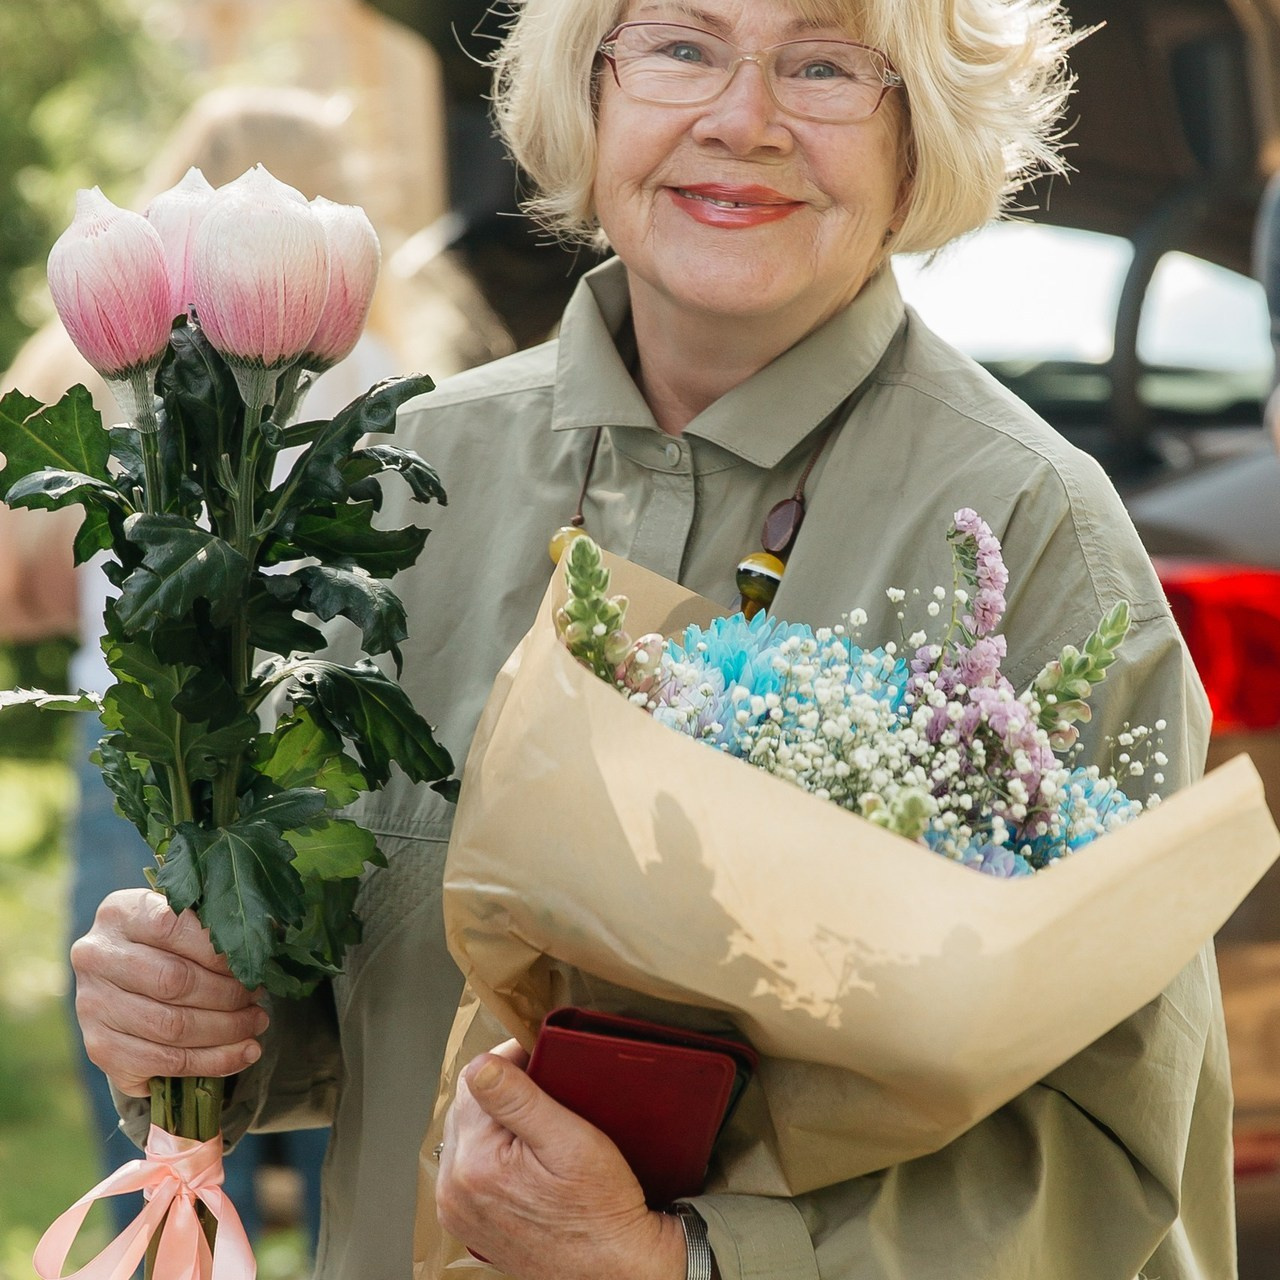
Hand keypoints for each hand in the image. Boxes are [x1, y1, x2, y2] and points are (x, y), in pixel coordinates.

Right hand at [71, 888, 268, 1095]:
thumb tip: (263, 944)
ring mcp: (92, 1006)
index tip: (251, 963)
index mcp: (120, 913)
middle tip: (259, 997)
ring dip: (227, 1029)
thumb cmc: (168, 944)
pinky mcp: (101, 1048)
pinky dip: (213, 1061)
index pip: (172, 927)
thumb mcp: (184, 920)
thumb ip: (213, 926)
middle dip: (229, 993)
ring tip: (257, 1023)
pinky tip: (244, 1053)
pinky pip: (165, 1062)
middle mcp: (96, 957)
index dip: (218, 950)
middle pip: (174, 981)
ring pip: (172, 1026)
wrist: (126, 983)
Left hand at [436, 1041, 688, 1279]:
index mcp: (474, 1163)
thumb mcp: (571, 1140)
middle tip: (545, 1101)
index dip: (509, 1063)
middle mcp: (454, 1190)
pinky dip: (491, 1155)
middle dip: (501, 1096)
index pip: (473, 1080)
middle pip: (466, 1108)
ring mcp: (457, 1210)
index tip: (539, 1064)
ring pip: (466, 1136)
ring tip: (536, 1131)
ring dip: (494, 1125)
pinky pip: (468, 1168)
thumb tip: (481, 1064)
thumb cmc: (601, 1208)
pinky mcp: (467, 1222)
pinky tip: (522, 1159)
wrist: (612, 1266)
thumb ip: (519, 1100)